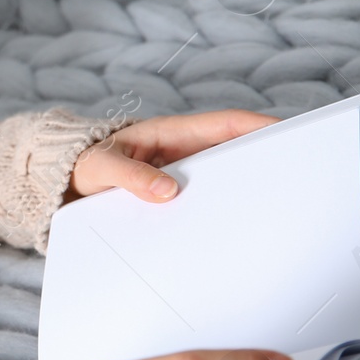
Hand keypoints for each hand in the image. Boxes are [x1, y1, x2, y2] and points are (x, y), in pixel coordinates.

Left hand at [65, 109, 277, 202]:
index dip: (260, 125)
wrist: (62, 188)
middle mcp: (183, 154)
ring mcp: (182, 177)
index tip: (290, 133)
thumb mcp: (99, 167)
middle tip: (298, 180)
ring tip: (276, 212)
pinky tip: (234, 234)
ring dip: (246, 192)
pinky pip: (205, 204)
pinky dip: (220, 214)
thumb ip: (129, 176)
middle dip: (266, 162)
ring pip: (223, 181)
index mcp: (172, 134)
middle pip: (235, 154)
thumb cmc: (80, 167)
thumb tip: (168, 191)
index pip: (226, 124)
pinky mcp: (174, 201)